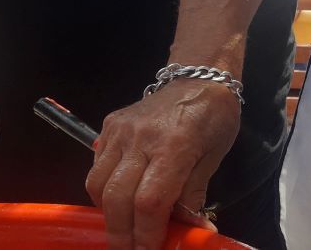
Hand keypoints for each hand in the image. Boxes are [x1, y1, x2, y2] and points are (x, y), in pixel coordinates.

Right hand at [86, 80, 239, 249]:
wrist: (199, 78)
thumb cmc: (214, 119)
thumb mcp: (213, 159)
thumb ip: (193, 196)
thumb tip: (190, 232)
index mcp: (175, 147)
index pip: (150, 202)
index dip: (146, 233)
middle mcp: (141, 138)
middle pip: (117, 198)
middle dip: (122, 233)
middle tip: (130, 249)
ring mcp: (121, 130)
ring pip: (98, 184)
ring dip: (108, 213)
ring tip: (124, 227)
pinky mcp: (110, 125)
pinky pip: (96, 165)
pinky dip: (103, 188)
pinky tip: (119, 197)